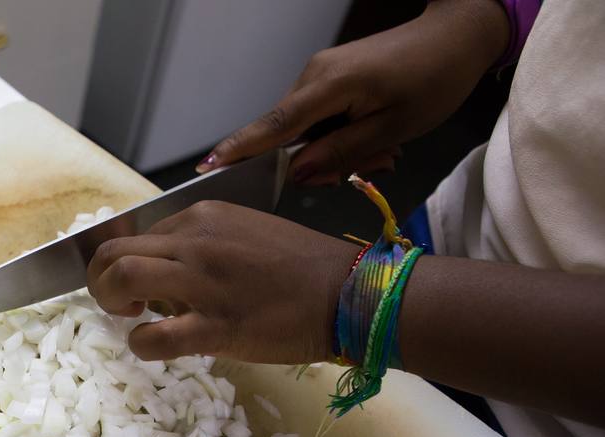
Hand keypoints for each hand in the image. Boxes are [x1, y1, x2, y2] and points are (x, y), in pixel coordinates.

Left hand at [87, 201, 359, 363]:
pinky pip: (155, 336)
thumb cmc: (303, 270)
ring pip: (122, 277)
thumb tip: (162, 278)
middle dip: (100, 280)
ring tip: (130, 317)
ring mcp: (205, 282)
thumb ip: (201, 248)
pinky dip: (140, 344)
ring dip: (109, 301)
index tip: (139, 285)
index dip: (126, 261)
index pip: (139, 233)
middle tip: (119, 303)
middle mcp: (197, 241)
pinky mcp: (217, 326)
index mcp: (203, 216)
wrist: (350, 294)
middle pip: (114, 251)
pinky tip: (152, 345)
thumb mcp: (245, 236)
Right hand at [199, 0, 508, 184]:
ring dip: (336, 152)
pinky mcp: (329, 80)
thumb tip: (297, 172)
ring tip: (384, 152)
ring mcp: (319, 76)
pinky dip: (341, 137)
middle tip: (375, 167)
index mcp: (327, 86)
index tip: (207, 169)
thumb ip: (341, 153)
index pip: (272, 127)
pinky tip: (374, 140)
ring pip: (306, 132)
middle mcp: (313, 76)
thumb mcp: (393, 128)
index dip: (239, 151)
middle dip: (319, 163)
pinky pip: (319, 120)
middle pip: (288, 137)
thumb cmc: (434, 78)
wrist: (457, 36)